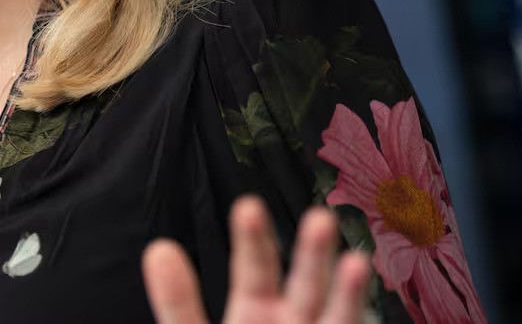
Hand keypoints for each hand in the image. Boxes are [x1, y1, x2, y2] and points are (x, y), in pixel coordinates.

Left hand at [142, 195, 371, 323]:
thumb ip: (179, 304)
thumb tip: (158, 250)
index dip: (253, 240)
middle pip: (307, 284)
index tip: (248, 208)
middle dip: (313, 254)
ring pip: (338, 317)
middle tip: (318, 219)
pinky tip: (364, 310)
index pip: (256, 267)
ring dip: (347, 293)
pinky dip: (352, 315)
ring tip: (355, 263)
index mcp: (256, 311)